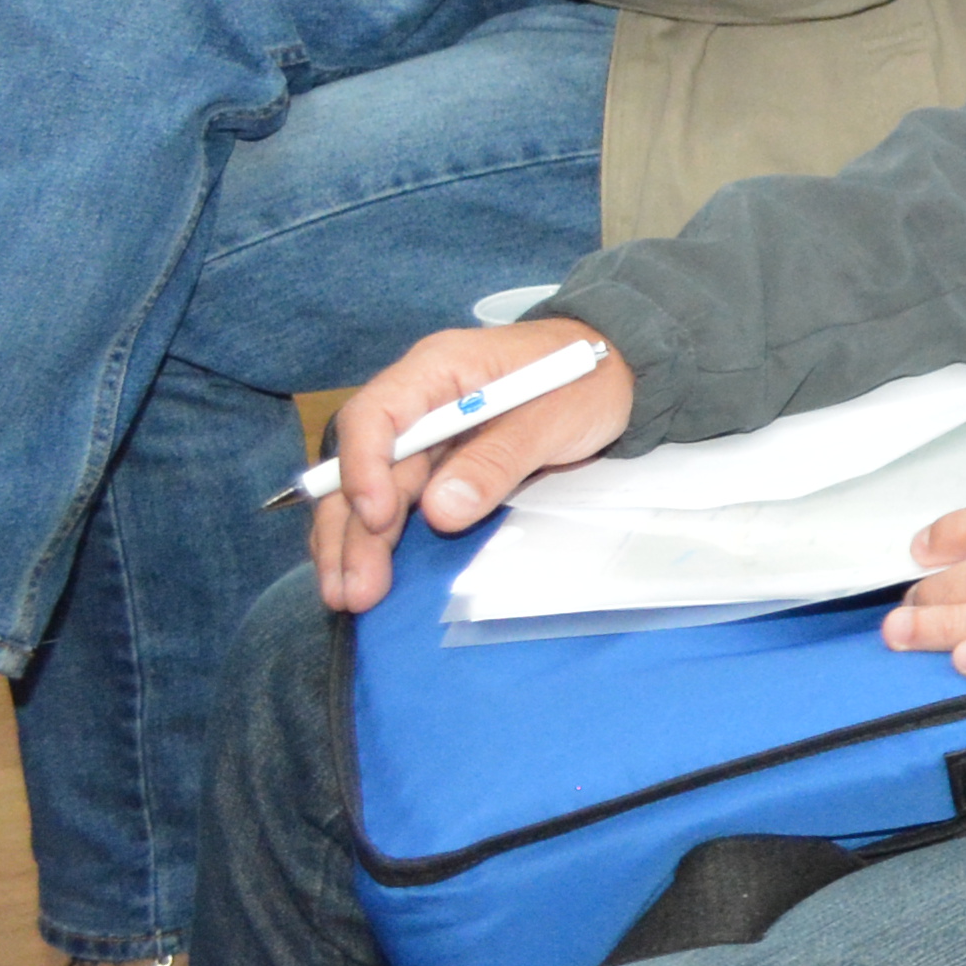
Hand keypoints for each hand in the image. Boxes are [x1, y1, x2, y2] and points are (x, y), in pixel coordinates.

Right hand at [312, 317, 637, 611]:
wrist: (619, 376)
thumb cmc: (588, 381)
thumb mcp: (554, 416)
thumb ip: (498, 459)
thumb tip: (439, 511)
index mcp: (437, 370)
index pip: (376, 415)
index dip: (364, 467)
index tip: (376, 518)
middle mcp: (418, 404)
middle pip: (368, 465)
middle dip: (354, 527)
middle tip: (354, 587)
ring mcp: (426, 438)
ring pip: (373, 492)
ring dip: (355, 543)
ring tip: (346, 595)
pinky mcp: (439, 467)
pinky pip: (400, 505)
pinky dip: (380, 540)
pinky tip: (364, 576)